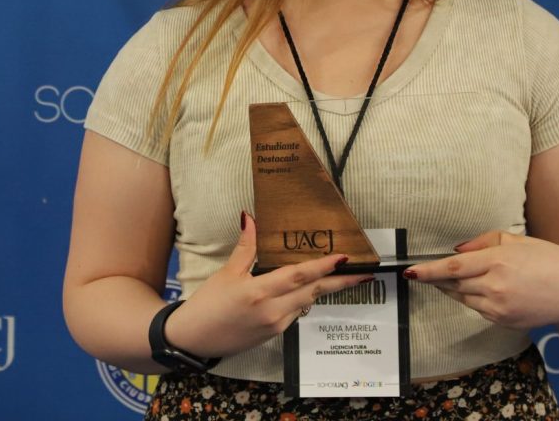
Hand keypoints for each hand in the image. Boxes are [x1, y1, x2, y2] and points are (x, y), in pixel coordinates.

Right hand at [163, 212, 373, 358]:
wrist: (193, 340)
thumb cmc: (207, 304)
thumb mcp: (227, 273)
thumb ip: (246, 247)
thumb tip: (251, 219)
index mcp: (260, 291)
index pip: (301, 276)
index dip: (325, 267)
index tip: (345, 258)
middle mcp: (273, 310)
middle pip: (314, 292)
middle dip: (341, 282)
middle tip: (365, 274)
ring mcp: (275, 325)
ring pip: (307, 302)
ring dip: (324, 290)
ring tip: (343, 277)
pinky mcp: (274, 334)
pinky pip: (296, 313)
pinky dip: (304, 300)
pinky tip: (307, 290)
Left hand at [403, 230, 558, 329]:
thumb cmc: (552, 260)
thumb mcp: (519, 240)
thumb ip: (484, 242)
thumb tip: (457, 250)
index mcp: (499, 262)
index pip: (452, 269)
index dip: (427, 271)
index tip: (409, 272)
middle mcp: (496, 287)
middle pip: (453, 285)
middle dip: (437, 279)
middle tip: (425, 271)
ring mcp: (500, 309)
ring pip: (463, 299)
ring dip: (454, 289)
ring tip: (455, 278)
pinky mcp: (505, 322)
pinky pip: (479, 309)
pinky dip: (473, 299)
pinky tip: (484, 289)